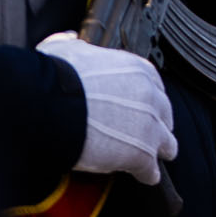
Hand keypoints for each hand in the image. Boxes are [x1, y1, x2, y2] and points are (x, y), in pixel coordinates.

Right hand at [36, 33, 177, 184]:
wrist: (49, 105)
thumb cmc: (54, 77)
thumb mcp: (65, 50)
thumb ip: (73, 45)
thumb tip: (69, 39)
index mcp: (137, 70)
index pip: (154, 87)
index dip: (145, 101)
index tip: (136, 108)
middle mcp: (150, 96)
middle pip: (164, 115)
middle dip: (155, 125)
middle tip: (142, 134)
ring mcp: (149, 127)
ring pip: (167, 144)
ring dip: (156, 151)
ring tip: (148, 160)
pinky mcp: (141, 154)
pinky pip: (151, 170)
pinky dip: (146, 175)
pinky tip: (141, 177)